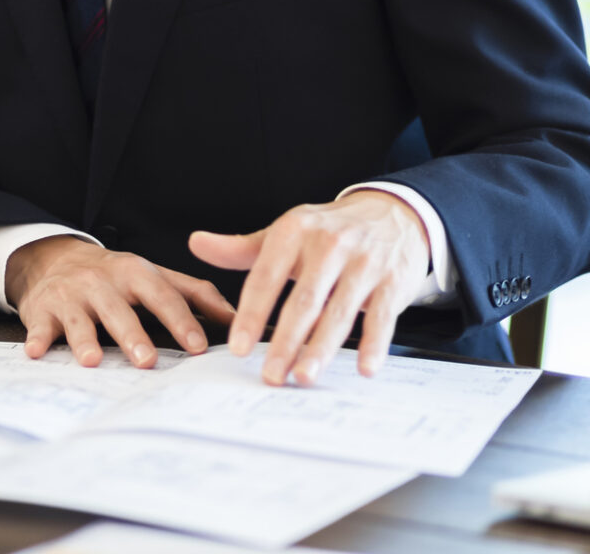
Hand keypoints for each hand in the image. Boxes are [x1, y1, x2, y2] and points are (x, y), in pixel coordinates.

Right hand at [6, 235, 236, 368]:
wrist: (54, 258)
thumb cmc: (115, 276)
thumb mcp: (154, 276)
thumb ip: (196, 295)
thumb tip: (240, 317)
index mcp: (136, 274)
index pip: (163, 297)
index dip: (181, 321)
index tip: (199, 347)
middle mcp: (103, 283)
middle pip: (120, 310)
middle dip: (132, 335)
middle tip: (147, 361)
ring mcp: (71, 297)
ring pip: (80, 320)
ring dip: (85, 340)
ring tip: (92, 361)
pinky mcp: (43, 311)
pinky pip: (40, 326)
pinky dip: (36, 339)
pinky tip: (36, 353)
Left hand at [189, 190, 429, 386]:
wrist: (391, 214)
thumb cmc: (328, 231)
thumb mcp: (285, 233)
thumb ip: (241, 248)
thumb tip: (196, 244)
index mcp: (295, 231)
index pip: (266, 277)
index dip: (251, 314)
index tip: (238, 347)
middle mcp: (330, 244)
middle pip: (304, 301)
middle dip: (285, 341)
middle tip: (271, 374)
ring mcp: (364, 262)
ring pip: (339, 312)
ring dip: (322, 348)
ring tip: (304, 376)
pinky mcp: (392, 281)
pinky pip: (381, 316)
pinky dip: (374, 344)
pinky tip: (363, 368)